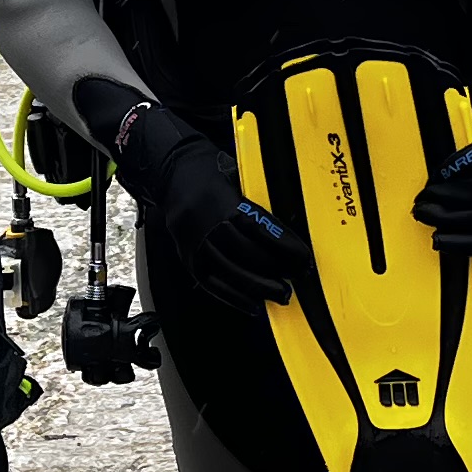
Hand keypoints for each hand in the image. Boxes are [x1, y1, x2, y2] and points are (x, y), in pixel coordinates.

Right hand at [109, 106, 304, 309]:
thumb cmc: (207, 168)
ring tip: (279, 295)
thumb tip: (286, 229)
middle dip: (273, 269)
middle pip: (243, 252)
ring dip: (257, 287)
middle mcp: (203, 221)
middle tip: (295, 278)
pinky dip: (232, 296)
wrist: (169, 167)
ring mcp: (192, 240)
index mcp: (219, 198)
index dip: (282, 245)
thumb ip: (255, 202)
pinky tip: (251, 304)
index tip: (302, 257)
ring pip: (227, 271)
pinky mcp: (185, 255)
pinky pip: (210, 281)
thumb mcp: (236, 174)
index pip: (256, 226)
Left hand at [411, 84, 471, 252]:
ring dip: (455, 237)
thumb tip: (437, 178)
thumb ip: (458, 160)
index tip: (425, 191)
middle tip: (422, 211)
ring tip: (435, 235)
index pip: (459, 184)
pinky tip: (455, 245)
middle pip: (470, 212)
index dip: (438, 189)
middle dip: (442, 213)